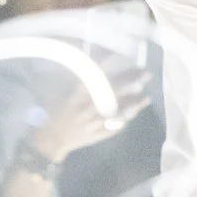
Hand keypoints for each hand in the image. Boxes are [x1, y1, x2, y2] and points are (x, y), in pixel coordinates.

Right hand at [29, 70, 152, 163]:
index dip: (111, 64)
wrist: (50, 140)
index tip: (123, 56)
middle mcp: (90, 106)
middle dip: (132, 80)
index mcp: (78, 93)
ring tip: (146, 97)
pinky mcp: (99, 134)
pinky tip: (134, 113)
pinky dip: (125, 119)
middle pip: (115, 90)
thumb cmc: (52, 113)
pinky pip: (116, 126)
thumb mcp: (60, 93)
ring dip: (134, 103)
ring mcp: (96, 121)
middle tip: (146, 73)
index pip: (97, 75)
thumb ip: (74, 82)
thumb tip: (87, 66)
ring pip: (120, 110)